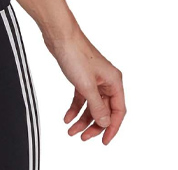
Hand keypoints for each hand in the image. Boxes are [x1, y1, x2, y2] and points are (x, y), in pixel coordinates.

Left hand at [45, 29, 124, 144]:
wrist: (59, 36)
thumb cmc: (75, 54)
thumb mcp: (87, 86)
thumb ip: (97, 107)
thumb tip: (105, 123)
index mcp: (114, 82)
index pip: (118, 111)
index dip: (112, 127)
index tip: (104, 140)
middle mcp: (107, 81)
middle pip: (104, 110)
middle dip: (94, 125)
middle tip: (84, 137)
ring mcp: (94, 80)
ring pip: (92, 105)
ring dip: (83, 119)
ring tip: (72, 131)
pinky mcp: (82, 77)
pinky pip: (81, 98)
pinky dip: (75, 108)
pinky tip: (67, 117)